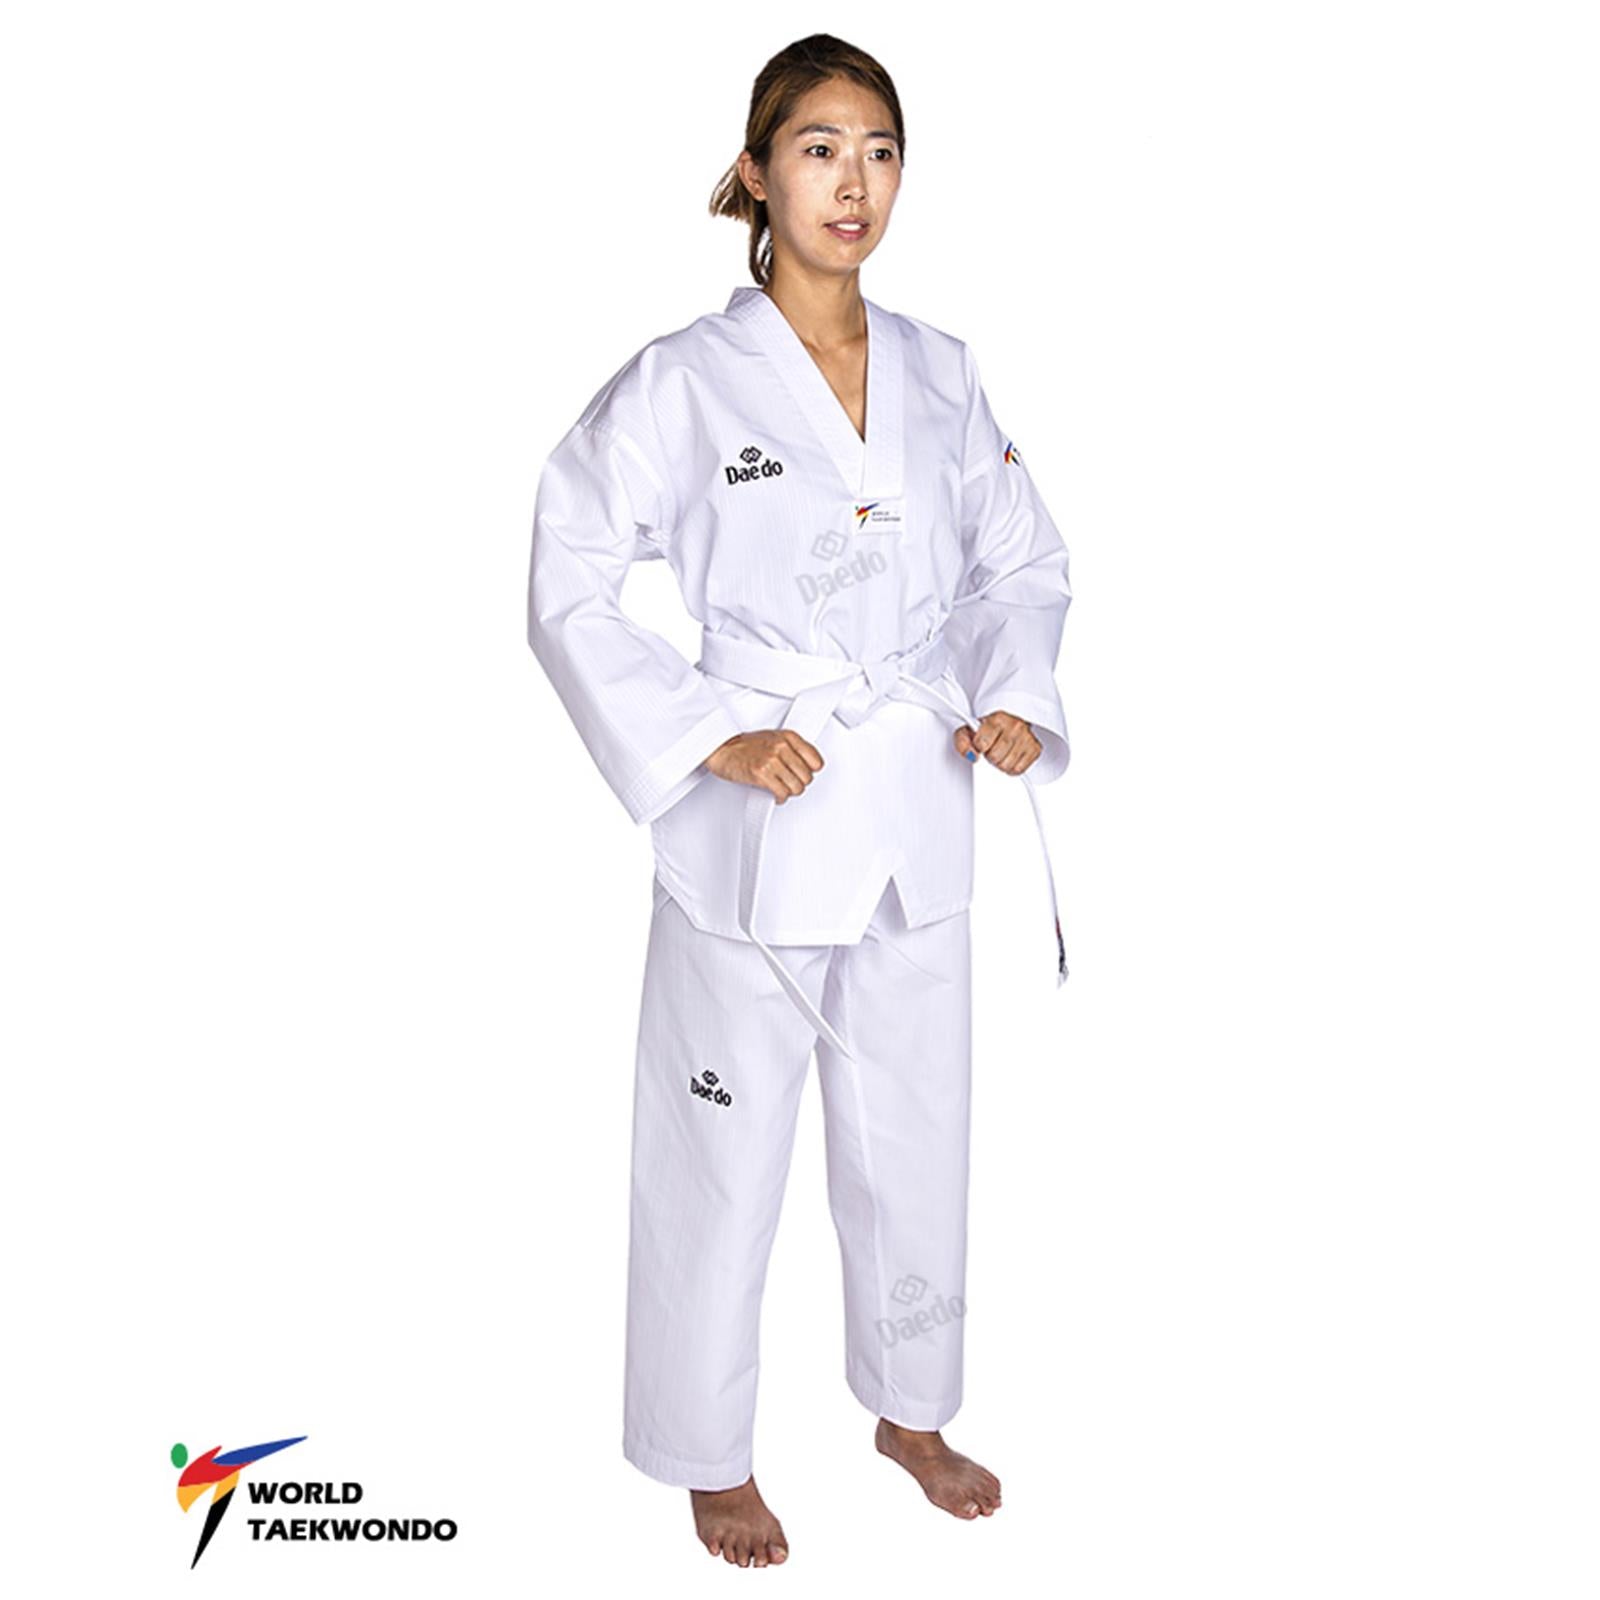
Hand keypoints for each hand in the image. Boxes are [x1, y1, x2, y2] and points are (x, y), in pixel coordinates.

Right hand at [706, 729, 824, 802]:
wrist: (721, 749)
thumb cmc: (744, 745)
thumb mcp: (773, 738)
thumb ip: (792, 749)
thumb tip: (808, 767)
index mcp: (788, 737)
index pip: (816, 761)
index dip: (811, 771)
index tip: (803, 774)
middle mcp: (782, 747)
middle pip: (807, 777)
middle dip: (799, 784)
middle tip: (790, 784)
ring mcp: (772, 760)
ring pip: (796, 787)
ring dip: (789, 792)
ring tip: (782, 789)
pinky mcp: (761, 774)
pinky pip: (782, 793)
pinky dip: (780, 798)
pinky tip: (775, 795)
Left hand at [954, 711, 1040, 774]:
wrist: (1011, 717)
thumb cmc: (990, 725)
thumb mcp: (969, 729)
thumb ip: (962, 741)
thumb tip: (971, 755)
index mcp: (998, 718)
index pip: (981, 744)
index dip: (978, 746)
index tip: (981, 741)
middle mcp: (1015, 726)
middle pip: (994, 757)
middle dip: (990, 755)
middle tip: (992, 746)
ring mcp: (1027, 738)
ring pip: (1006, 766)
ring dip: (1000, 762)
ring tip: (1001, 750)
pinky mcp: (1036, 749)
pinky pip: (1018, 770)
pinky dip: (1011, 767)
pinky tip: (1010, 755)